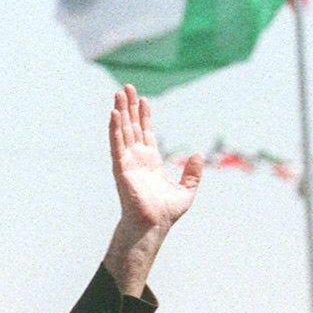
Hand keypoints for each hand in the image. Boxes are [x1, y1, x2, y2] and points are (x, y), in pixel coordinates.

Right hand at [109, 84, 202, 232]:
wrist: (154, 225)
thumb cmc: (167, 213)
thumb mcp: (187, 190)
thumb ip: (192, 173)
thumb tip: (199, 155)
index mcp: (151, 162)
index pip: (146, 133)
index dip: (144, 116)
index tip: (143, 99)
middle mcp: (137, 159)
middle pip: (132, 127)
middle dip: (129, 107)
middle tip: (126, 87)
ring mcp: (128, 162)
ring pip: (123, 131)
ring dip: (120, 111)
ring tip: (118, 93)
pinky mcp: (121, 167)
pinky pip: (117, 144)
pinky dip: (114, 128)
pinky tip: (113, 113)